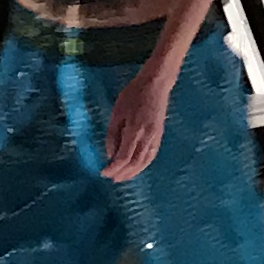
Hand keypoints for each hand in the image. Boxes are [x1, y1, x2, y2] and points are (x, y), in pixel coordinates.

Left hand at [101, 66, 172, 184]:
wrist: (156, 84)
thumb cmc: (133, 94)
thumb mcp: (117, 112)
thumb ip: (113, 135)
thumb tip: (110, 154)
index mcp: (135, 130)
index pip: (123, 157)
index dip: (113, 168)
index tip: (103, 173)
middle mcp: (147, 137)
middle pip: (135, 163)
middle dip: (123, 174)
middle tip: (112, 179)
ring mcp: (156, 137)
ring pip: (145, 162)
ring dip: (134, 172)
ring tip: (123, 177)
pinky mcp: (159, 135)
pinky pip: (151, 155)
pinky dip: (143, 165)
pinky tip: (136, 167)